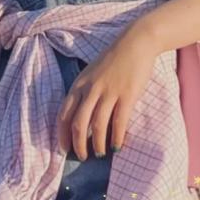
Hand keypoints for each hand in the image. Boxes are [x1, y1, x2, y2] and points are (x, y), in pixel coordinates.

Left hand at [56, 25, 159, 159]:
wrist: (136, 43)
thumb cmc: (115, 59)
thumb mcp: (92, 73)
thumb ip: (85, 91)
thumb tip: (82, 117)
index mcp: (79, 84)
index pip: (64, 114)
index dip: (62, 134)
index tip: (65, 149)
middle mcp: (90, 90)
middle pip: (78, 124)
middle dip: (78, 145)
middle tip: (83, 157)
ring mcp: (108, 92)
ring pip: (97, 126)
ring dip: (98, 144)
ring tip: (101, 154)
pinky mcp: (126, 95)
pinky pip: (118, 122)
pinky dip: (116, 137)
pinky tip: (117, 146)